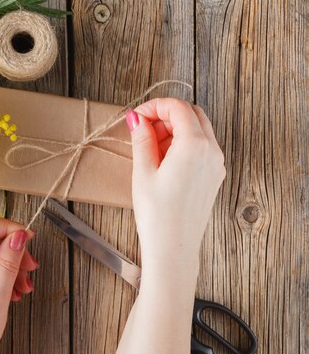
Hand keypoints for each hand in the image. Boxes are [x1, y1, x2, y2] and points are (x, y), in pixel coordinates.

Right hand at [127, 99, 224, 280]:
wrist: (173, 247)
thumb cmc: (157, 214)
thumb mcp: (143, 171)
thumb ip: (142, 139)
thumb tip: (137, 119)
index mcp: (194, 145)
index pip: (177, 107)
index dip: (154, 107)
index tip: (136, 117)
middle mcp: (211, 151)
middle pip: (192, 114)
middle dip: (166, 115)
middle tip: (142, 128)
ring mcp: (216, 164)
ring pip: (198, 129)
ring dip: (174, 129)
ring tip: (149, 147)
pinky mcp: (214, 176)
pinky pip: (202, 147)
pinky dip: (183, 144)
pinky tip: (163, 160)